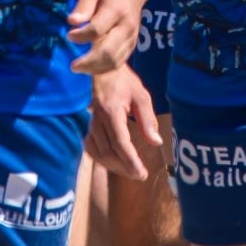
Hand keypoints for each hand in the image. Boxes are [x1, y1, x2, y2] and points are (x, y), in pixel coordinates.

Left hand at [67, 0, 146, 73]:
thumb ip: (83, 6)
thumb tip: (72, 22)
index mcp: (116, 10)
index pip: (97, 29)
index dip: (81, 36)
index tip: (69, 36)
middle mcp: (126, 26)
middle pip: (108, 51)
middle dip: (89, 62)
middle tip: (73, 66)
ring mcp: (131, 38)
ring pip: (114, 61)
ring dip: (95, 69)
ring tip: (79, 68)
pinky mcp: (132, 46)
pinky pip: (118, 63)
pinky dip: (104, 68)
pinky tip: (91, 67)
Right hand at [86, 64, 160, 180]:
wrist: (103, 70)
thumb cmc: (124, 82)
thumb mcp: (141, 96)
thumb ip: (148, 120)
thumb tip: (156, 142)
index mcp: (111, 111)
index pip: (120, 143)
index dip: (130, 161)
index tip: (142, 173)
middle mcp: (98, 120)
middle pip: (108, 152)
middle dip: (124, 167)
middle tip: (141, 175)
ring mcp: (91, 124)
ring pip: (98, 153)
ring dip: (114, 166)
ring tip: (130, 171)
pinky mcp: (89, 127)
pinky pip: (91, 149)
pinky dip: (102, 159)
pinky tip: (114, 162)